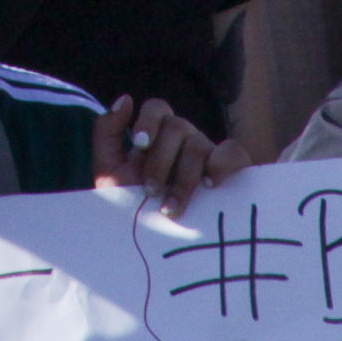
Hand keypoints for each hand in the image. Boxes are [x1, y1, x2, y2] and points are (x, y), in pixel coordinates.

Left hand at [95, 93, 242, 218]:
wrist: (153, 242)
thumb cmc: (131, 205)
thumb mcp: (110, 172)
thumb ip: (107, 133)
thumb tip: (126, 98)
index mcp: (158, 134)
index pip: (157, 108)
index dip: (149, 120)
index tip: (139, 145)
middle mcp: (185, 138)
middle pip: (177, 126)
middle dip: (160, 160)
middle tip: (150, 190)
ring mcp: (208, 153)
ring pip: (199, 144)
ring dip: (183, 177)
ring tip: (171, 207)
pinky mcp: (231, 170)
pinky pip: (234, 152)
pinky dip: (222, 163)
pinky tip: (210, 185)